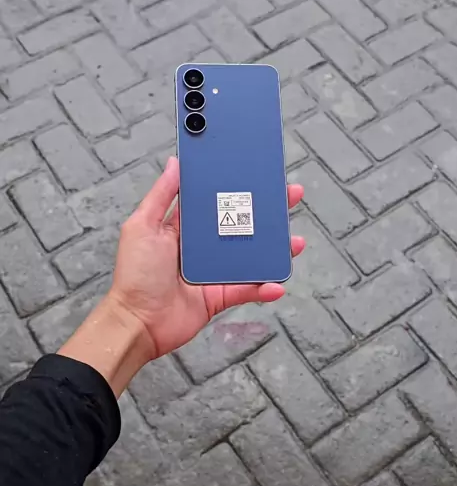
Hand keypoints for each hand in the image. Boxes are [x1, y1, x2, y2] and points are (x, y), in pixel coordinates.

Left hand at [108, 156, 304, 360]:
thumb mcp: (142, 226)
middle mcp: (201, 247)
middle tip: (289, 196)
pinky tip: (277, 282)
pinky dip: (264, 288)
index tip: (257, 173)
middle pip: (240, 224)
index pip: (215, 200)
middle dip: (266, 211)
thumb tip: (175, 163)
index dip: (236, 186)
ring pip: (250, 256)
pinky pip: (247, 289)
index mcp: (183, 227)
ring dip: (274, 248)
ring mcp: (213, 272)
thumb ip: (161, 195)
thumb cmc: (134, 275)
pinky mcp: (219, 296)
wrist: (137, 322)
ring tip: (294, 241)